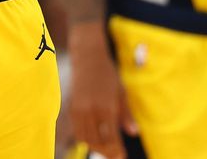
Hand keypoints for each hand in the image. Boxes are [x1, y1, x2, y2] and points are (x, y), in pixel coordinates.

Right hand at [68, 33, 137, 158]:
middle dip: (106, 152)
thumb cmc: (108, 74)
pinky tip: (94, 139)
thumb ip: (126, 114)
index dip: (116, 150)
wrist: (87, 58)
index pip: (110, 137)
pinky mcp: (71, 108)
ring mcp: (78, 110)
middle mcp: (90, 110)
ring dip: (96, 147)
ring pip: (85, 138)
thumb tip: (134, 133)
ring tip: (106, 149)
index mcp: (105, 107)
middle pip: (96, 141)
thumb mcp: (121, 93)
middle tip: (116, 155)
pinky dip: (85, 139)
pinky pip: (77, 130)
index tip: (122, 156)